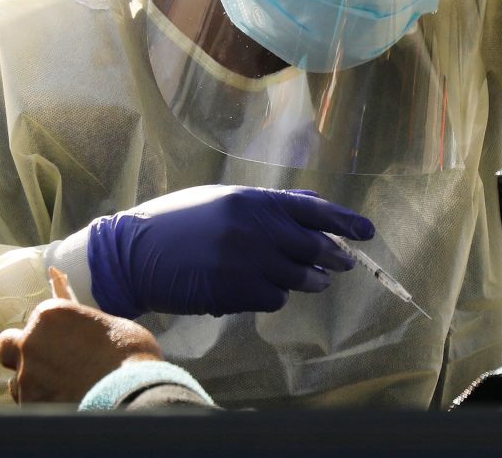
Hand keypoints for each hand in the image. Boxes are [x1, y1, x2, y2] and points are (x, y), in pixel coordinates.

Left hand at [0, 299, 161, 404]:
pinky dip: (42, 405)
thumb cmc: (130, 356)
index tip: (66, 341)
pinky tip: (65, 405)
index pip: (37, 319)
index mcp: (51, 314)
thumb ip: (86, 327)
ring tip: (64, 391)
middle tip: (42, 362)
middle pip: (6, 345)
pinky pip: (27, 404)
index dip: (52, 332)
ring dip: (34, 383)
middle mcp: (31, 341)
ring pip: (16, 380)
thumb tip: (86, 334)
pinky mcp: (28, 404)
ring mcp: (26, 375)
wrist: (133, 394)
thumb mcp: (111, 327)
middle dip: (19, 353)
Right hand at [87, 185, 374, 317]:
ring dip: (310, 281)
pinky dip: (274, 297)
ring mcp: (246, 262)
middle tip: (346, 264)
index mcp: (253, 201)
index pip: (314, 210)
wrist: (133, 253)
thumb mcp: (225, 201)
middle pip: (314, 247)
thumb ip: (271, 204)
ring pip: (299, 278)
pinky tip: (261, 290)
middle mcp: (255, 229)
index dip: (345, 222)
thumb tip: (316, 204)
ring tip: (315, 281)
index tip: (367, 232)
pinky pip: (274, 299)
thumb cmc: (180, 223)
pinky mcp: (235, 292)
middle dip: (335, 257)